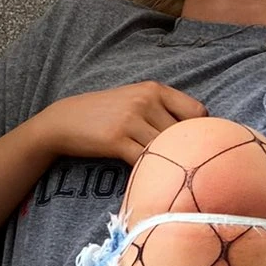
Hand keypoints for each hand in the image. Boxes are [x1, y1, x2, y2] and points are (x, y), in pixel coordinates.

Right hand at [34, 84, 207, 166]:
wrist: (65, 121)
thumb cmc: (105, 114)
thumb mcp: (136, 100)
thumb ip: (164, 110)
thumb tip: (198, 133)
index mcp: (154, 89)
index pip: (197, 111)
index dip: (200, 131)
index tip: (192, 146)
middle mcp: (145, 101)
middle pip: (183, 133)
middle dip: (185, 151)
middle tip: (184, 167)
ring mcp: (131, 119)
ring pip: (166, 148)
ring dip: (168, 163)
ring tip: (167, 174)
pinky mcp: (117, 139)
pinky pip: (145, 160)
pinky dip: (150, 171)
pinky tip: (148, 176)